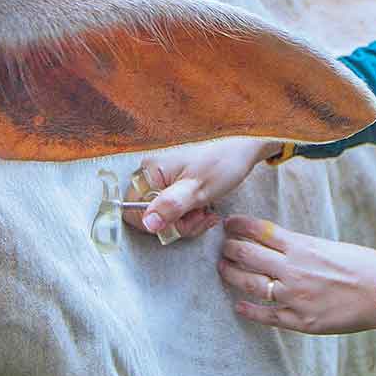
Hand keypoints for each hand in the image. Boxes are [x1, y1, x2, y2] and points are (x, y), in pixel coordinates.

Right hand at [127, 137, 279, 239]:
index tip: (177, 223)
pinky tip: (206, 210)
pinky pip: (174, 210)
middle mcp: (151, 175)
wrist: (243, 150)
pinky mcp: (174, 185)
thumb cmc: (223, 163)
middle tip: (199, 217)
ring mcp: (163, 180)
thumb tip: (148, 223)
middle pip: (150, 217)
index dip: (154, 225)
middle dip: (177, 225)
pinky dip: (191, 216)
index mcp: (150, 172)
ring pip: (164, 217)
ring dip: (187, 222)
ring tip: (206, 212)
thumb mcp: (198, 189)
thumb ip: (171, 207)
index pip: (132, 211)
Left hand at [218, 216, 375, 336]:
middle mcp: (293, 270)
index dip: (240, 226)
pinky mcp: (300, 320)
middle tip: (223, 247)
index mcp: (302, 246)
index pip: (260, 231)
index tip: (229, 223)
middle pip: (248, 255)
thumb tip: (279, 246)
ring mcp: (294, 296)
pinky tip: (239, 306)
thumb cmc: (363, 265)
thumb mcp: (329, 246)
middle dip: (230, 249)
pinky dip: (249, 310)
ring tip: (223, 270)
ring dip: (231, 275)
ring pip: (250, 284)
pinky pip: (266, 315)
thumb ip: (302, 247)